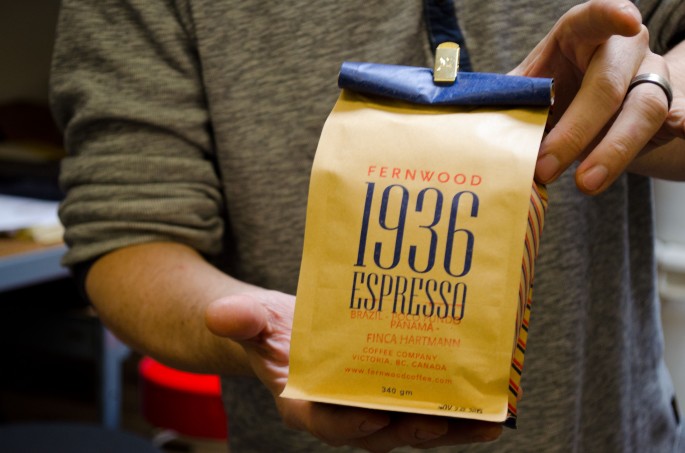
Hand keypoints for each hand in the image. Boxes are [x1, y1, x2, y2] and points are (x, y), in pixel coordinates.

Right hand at [204, 291, 501, 451]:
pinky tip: (490, 411)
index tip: (375, 414)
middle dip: (411, 429)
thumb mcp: (254, 323)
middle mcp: (343, 414)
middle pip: (379, 430)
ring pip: (411, 426)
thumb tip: (221, 315)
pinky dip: (458, 415)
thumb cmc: (272, 332)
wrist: (293, 330)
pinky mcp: (395, 397)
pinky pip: (427, 410)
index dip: (350, 424)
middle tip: (440, 420)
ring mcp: (372, 408)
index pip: (326, 423)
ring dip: (449, 428)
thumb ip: (241, 322)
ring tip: (485, 423)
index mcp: (306, 404)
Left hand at [511, 0, 681, 193]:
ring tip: (586, 183)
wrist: (598, 109)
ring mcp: (650, 78)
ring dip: (613, 149)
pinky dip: (680, 126)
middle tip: (546, 168)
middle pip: (606, 84)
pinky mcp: (669, 109)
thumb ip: (510, 103)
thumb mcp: (531, 91)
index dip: (609, 15)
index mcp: (584, 35)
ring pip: (642, 109)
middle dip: (576, 129)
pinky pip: (677, 118)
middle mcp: (623, 51)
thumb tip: (476, 133)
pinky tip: (680, 128)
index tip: (626, 19)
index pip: (595, 17)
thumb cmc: (557, 93)